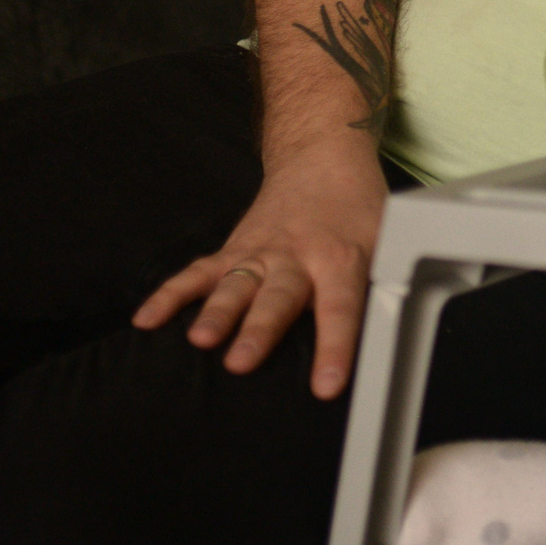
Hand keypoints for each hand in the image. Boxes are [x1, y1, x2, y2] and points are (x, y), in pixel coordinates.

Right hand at [132, 147, 387, 397]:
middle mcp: (296, 257)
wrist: (321, 157)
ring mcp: (259, 253)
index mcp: (340, 260)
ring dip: (216, 313)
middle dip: (259, 331)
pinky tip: (146, 320)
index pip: (341, 310)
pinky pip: (198, 272)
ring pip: (235, 284)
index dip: (334, 348)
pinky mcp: (233, 250)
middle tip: (241, 363)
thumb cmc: (357, 208)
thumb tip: (399, 334)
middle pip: (277, 298)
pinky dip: (171, 294)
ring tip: (199, 341)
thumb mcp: (386, 239)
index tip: (326, 386)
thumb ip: (383, 282)